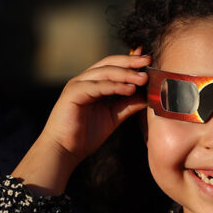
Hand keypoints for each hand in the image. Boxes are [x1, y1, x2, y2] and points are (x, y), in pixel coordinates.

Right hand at [13, 51, 150, 194]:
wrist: (64, 151)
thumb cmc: (85, 136)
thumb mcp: (113, 117)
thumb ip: (127, 104)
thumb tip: (147, 96)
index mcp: (92, 83)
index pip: (113, 66)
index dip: (130, 61)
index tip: (148, 61)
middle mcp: (84, 80)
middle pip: (109, 63)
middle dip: (130, 62)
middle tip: (148, 61)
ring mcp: (77, 85)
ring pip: (104, 72)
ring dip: (125, 73)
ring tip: (143, 78)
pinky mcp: (72, 93)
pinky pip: (96, 86)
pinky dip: (114, 86)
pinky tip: (129, 89)